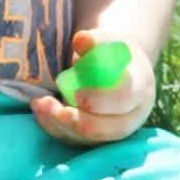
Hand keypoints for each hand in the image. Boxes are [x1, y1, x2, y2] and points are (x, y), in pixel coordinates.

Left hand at [31, 29, 155, 145]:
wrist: (117, 68)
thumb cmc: (112, 52)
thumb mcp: (109, 40)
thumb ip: (97, 39)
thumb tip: (81, 40)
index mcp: (140, 88)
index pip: (124, 99)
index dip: (100, 100)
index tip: (77, 94)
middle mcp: (131, 116)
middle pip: (108, 129)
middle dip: (77, 120)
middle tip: (50, 105)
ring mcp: (113, 130)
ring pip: (88, 139)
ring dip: (60, 124)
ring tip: (39, 104)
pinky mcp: (95, 138)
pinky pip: (74, 139)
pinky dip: (53, 126)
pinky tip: (39, 110)